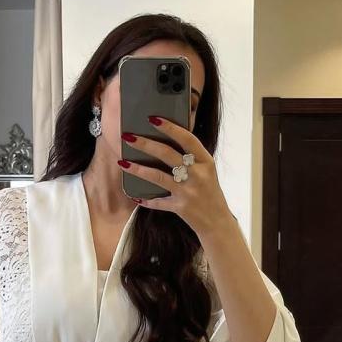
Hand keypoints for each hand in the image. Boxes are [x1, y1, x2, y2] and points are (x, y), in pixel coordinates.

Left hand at [117, 116, 232, 235]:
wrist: (218, 222)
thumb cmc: (210, 194)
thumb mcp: (207, 172)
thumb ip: (192, 159)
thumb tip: (165, 143)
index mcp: (205, 162)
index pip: (187, 139)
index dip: (169, 127)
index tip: (153, 119)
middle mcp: (197, 174)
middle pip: (167, 154)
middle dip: (145, 144)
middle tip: (128, 137)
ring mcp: (188, 192)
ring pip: (158, 177)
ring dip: (138, 169)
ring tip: (123, 162)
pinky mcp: (181, 207)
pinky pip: (158, 202)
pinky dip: (146, 199)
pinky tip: (134, 195)